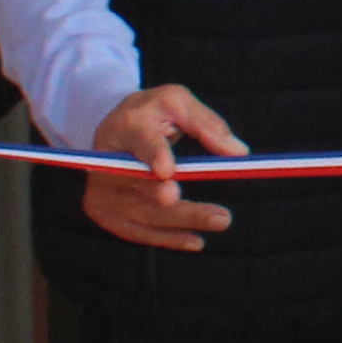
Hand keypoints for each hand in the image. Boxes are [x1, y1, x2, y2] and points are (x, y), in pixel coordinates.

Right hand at [80, 81, 248, 251]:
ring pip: (144, 213)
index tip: (167, 171)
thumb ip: (207, 124)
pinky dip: (168, 238)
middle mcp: (107, 161)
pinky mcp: (104, 211)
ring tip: (221, 221)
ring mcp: (102, 189)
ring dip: (184, 222)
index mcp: (127, 126)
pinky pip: (137, 231)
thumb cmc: (152, 113)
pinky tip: (196, 240)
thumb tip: (238, 152)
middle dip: (177, 204)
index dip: (154, 156)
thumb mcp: (177, 102)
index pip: (141, 142)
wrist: (113, 129)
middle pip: (143, 186)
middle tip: (218, 215)